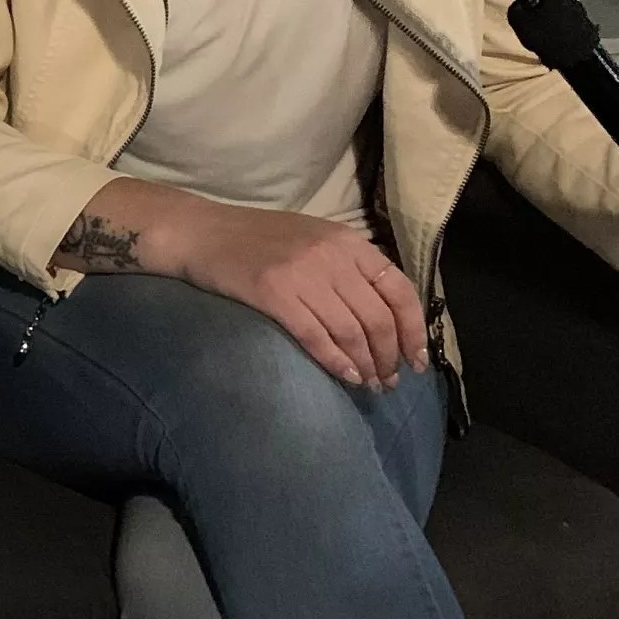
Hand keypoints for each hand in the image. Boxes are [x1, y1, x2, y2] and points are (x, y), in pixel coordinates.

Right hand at [161, 196, 430, 392]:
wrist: (203, 232)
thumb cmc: (259, 240)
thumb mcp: (314, 240)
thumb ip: (350, 267)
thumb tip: (388, 318)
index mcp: (348, 241)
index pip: (400, 290)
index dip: (414, 330)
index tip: (415, 360)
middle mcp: (331, 256)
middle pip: (378, 318)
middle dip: (389, 357)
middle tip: (389, 381)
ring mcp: (302, 274)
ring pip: (351, 332)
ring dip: (366, 366)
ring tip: (370, 385)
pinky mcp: (274, 294)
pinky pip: (316, 337)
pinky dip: (336, 362)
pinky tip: (345, 377)